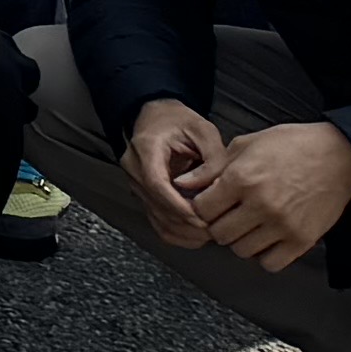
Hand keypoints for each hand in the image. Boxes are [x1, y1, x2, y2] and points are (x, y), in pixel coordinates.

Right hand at [125, 98, 229, 246]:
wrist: (156, 117)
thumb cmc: (180, 122)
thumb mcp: (204, 130)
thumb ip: (212, 159)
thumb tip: (205, 189)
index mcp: (146, 148)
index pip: (156, 184)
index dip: (179, 206)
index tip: (202, 219)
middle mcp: (134, 168)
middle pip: (157, 207)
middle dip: (187, 224)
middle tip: (216, 229)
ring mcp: (136, 184)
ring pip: (157, 219)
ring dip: (184, 232)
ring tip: (210, 232)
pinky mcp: (143, 195)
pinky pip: (157, 222)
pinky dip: (177, 233)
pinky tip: (196, 234)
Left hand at [196, 117, 350, 270]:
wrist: (337, 157)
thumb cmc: (289, 146)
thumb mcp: (245, 145)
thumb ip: (212, 168)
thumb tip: (183, 184)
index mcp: (242, 178)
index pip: (202, 209)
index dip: (201, 206)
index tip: (209, 203)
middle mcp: (260, 205)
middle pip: (219, 234)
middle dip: (217, 225)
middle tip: (227, 215)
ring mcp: (282, 225)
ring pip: (242, 250)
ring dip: (239, 240)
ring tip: (248, 224)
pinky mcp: (302, 241)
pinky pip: (270, 263)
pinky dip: (263, 254)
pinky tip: (266, 238)